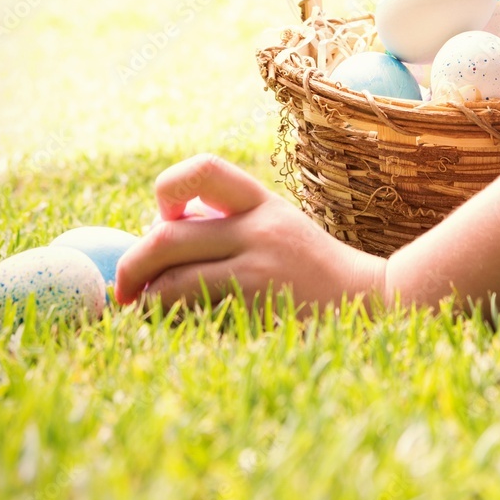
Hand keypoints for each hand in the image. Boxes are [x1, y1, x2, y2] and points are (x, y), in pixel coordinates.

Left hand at [114, 154, 386, 313]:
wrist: (374, 301)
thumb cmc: (315, 271)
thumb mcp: (278, 229)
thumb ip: (229, 225)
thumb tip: (158, 232)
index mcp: (263, 202)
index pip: (205, 170)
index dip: (168, 189)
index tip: (161, 219)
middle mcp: (259, 227)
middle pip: (168, 234)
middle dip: (133, 263)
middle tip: (124, 288)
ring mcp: (258, 267)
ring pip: (172, 279)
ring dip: (147, 300)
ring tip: (147, 312)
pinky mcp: (256, 306)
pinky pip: (193, 312)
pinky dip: (173, 322)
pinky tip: (179, 329)